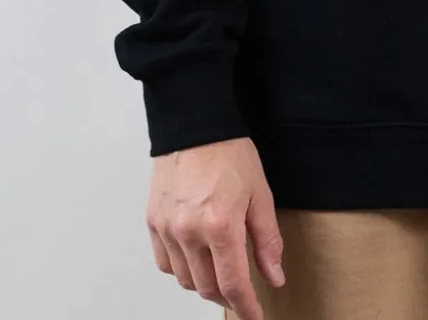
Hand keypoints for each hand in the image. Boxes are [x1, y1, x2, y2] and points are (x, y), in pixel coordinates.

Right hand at [146, 136, 285, 319]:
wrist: (195, 127)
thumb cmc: (231, 154)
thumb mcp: (260, 194)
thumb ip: (267, 240)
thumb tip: (274, 276)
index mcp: (220, 225)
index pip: (233, 283)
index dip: (246, 306)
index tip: (255, 317)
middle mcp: (189, 232)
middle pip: (207, 287)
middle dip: (227, 296)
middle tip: (242, 293)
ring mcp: (167, 229)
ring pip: (185, 279)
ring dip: (204, 283)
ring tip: (221, 271)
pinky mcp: (153, 223)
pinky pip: (165, 263)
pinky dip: (182, 269)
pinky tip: (196, 258)